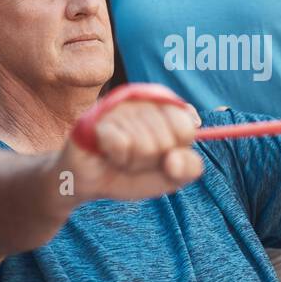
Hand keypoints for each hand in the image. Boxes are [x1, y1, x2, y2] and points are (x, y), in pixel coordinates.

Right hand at [59, 91, 203, 201]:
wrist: (92, 183)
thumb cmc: (132, 172)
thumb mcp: (170, 176)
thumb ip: (188, 169)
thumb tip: (176, 158)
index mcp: (163, 105)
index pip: (186, 128)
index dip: (175, 150)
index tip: (162, 153)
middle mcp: (141, 99)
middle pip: (166, 140)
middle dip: (152, 161)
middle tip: (135, 158)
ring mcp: (118, 106)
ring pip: (144, 146)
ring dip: (132, 162)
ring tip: (121, 157)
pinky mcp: (97, 118)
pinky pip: (122, 145)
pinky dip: (118, 158)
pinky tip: (108, 153)